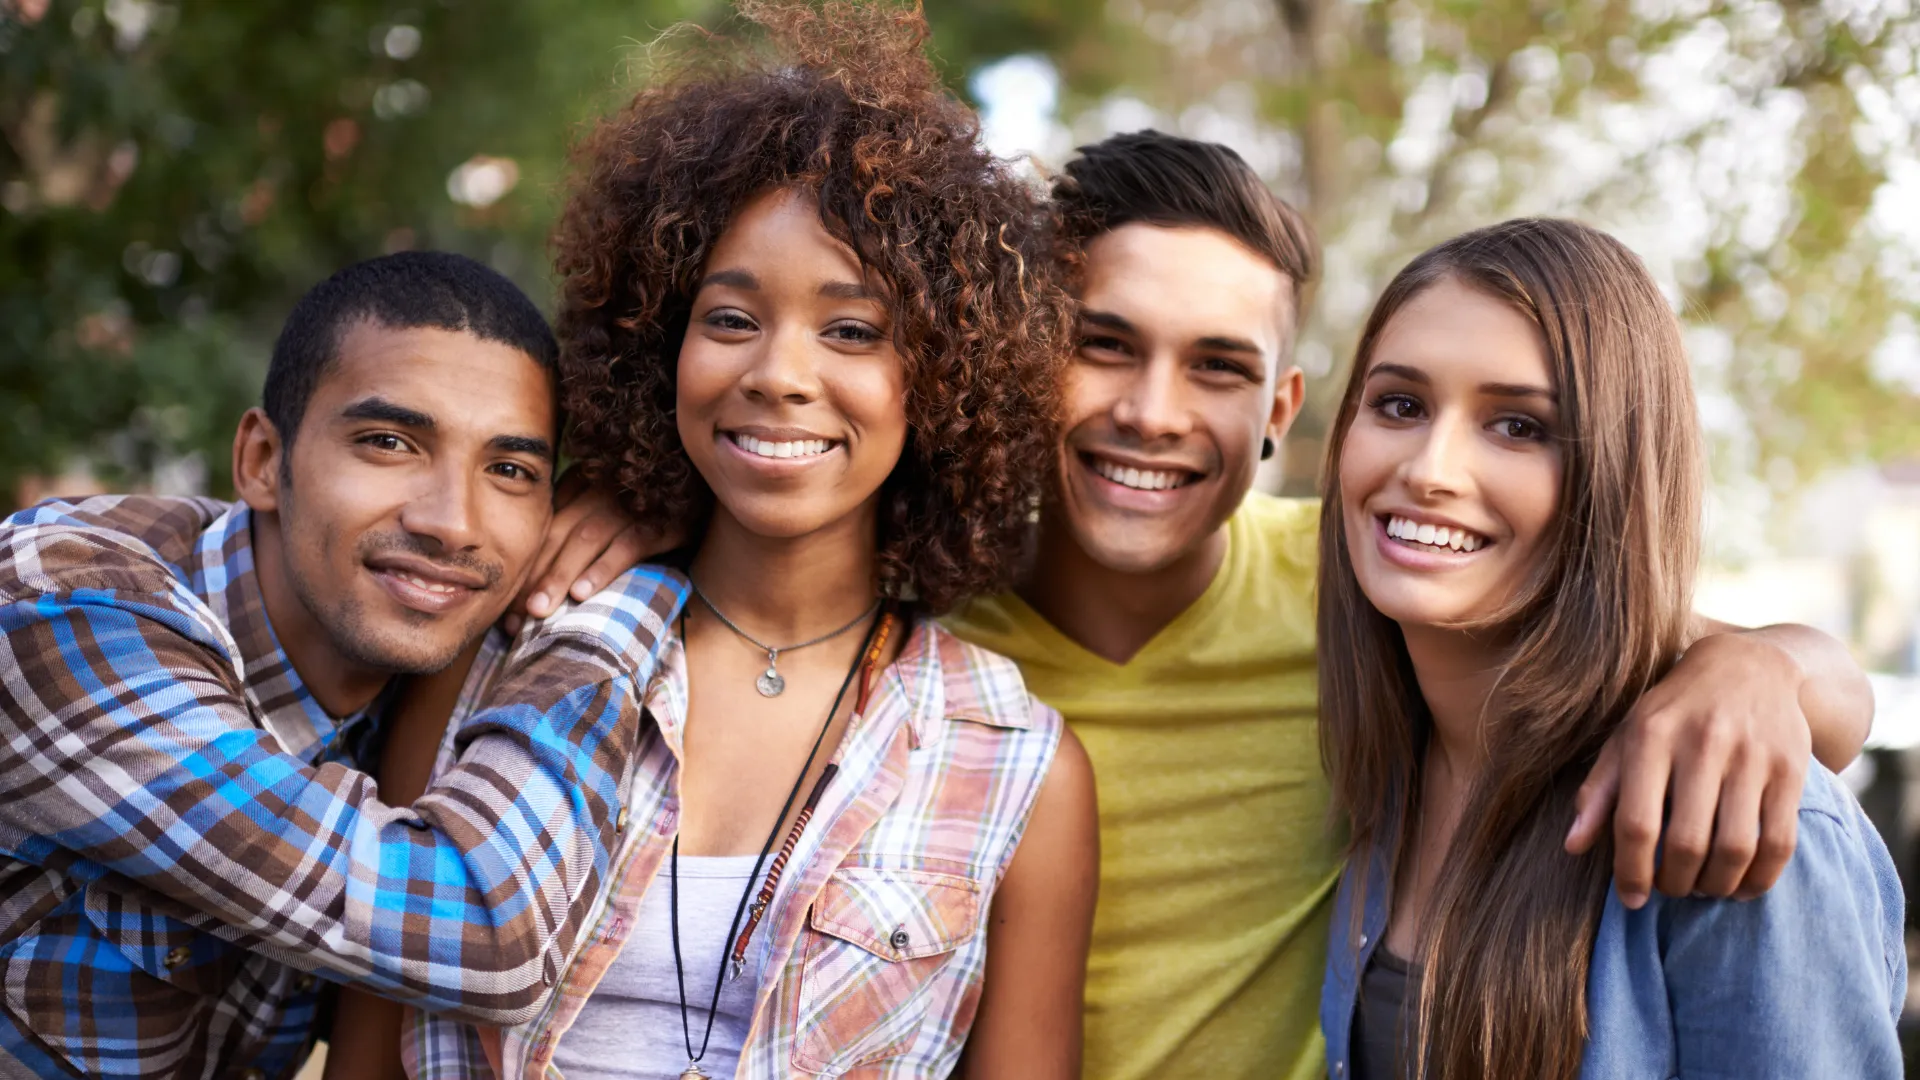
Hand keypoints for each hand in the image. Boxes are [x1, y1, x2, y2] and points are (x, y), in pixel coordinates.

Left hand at [504, 468, 681, 633]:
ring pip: (585, 540)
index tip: (508, 609)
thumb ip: (572, 531)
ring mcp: (630, 505)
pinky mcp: (659, 523)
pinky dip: (602, 569)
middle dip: (533, 578)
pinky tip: (583, 593)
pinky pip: (626, 546)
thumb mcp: (605, 513)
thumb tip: (533, 585)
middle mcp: (601, 491)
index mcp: (580, 485)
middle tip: (514, 617)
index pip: (543, 530)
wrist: (701, 495)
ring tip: (540, 610)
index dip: (523, 569)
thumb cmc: (646, 513)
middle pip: (557, 535)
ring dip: (559, 575)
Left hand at [1565, 630, 1810, 907]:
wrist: (1747, 666)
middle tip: (1671, 889)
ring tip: (1703, 888)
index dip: (1632, 871)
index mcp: (1650, 736)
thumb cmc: (1672, 712)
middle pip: (1687, 843)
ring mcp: (1751, 756)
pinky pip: (1780, 842)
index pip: (1637, 823)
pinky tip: (1741, 884)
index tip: (1632, 899)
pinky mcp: (1791, 769)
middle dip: (1676, 883)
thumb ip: (1598, 791)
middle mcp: (1702, 744)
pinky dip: (1760, 878)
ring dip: (1717, 885)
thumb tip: (1573, 846)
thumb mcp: (1626, 738)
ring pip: (1736, 848)